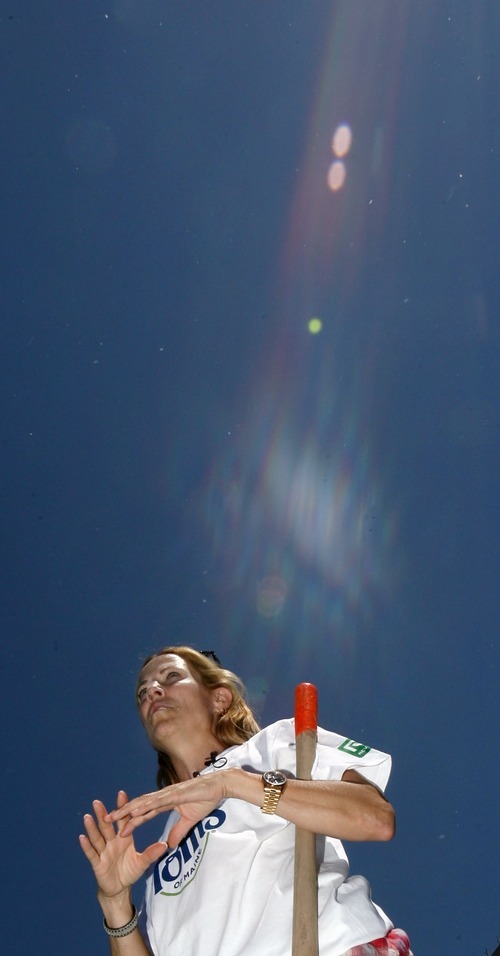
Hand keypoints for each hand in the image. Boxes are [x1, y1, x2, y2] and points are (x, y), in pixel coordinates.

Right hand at [79, 790, 167, 897]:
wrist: (119, 889)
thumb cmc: (130, 872)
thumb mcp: (142, 863)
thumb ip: (151, 853)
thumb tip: (165, 845)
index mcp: (124, 838)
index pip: (123, 821)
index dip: (122, 808)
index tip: (121, 794)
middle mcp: (112, 842)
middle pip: (106, 826)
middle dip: (102, 814)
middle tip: (97, 802)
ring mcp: (103, 852)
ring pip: (97, 838)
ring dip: (92, 828)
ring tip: (88, 816)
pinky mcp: (98, 864)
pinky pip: (91, 854)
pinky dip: (87, 846)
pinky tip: (82, 837)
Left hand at [104, 771, 230, 847]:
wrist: (219, 786)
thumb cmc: (206, 799)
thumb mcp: (190, 820)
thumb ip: (179, 831)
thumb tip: (170, 845)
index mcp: (166, 802)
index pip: (145, 812)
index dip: (132, 820)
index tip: (119, 828)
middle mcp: (163, 796)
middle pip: (138, 806)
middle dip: (122, 814)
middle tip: (105, 820)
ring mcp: (168, 794)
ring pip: (143, 803)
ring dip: (127, 810)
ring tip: (113, 817)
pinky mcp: (175, 794)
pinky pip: (156, 802)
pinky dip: (144, 806)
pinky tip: (133, 811)